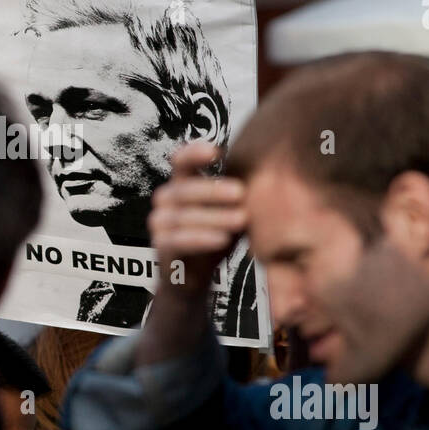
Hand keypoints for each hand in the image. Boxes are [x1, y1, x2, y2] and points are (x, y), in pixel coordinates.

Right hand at [149, 141, 246, 301]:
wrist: (194, 278)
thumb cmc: (215, 238)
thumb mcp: (229, 211)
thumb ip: (237, 193)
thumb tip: (269, 171)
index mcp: (180, 184)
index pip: (180, 161)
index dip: (193, 153)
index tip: (215, 152)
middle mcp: (164, 201)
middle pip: (184, 189)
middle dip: (213, 190)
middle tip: (241, 192)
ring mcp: (159, 224)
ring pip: (182, 217)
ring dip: (214, 217)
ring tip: (241, 219)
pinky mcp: (161, 248)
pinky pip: (178, 241)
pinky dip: (201, 239)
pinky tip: (222, 239)